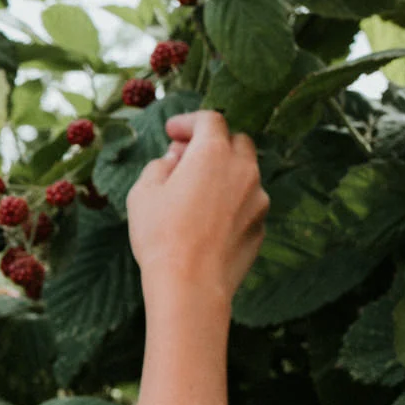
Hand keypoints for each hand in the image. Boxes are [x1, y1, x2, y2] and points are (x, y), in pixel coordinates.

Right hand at [125, 110, 267, 314]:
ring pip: (245, 174)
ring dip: (224, 174)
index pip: (210, 119)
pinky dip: (232, 202)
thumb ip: (160, 166)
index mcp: (212, 153)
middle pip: (236, 141)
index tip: (172, 132)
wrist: (191, 284)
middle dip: (213, 144)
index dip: (189, 121)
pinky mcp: (261, 226)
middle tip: (186, 159)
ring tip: (197, 194)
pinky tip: (209, 221)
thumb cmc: (161, 236)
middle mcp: (243, 170)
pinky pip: (247, 203)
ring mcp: (258, 199)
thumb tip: (174, 160)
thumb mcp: (143, 193)